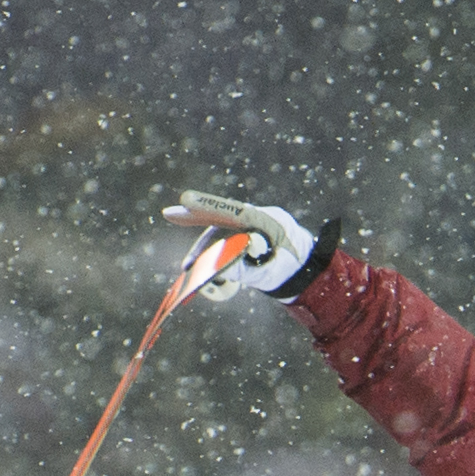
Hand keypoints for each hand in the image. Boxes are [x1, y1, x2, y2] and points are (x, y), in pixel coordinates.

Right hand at [162, 190, 332, 297]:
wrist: (305, 271)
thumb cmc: (289, 271)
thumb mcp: (268, 274)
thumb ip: (245, 269)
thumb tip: (216, 266)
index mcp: (269, 221)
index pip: (237, 212)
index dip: (211, 207)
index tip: (187, 201)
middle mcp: (259, 217)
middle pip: (223, 215)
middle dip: (196, 215)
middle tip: (169, 213)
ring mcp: (252, 226)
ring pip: (221, 232)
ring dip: (203, 249)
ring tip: (187, 269)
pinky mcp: (246, 235)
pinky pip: (224, 241)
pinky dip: (212, 254)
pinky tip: (198, 267)